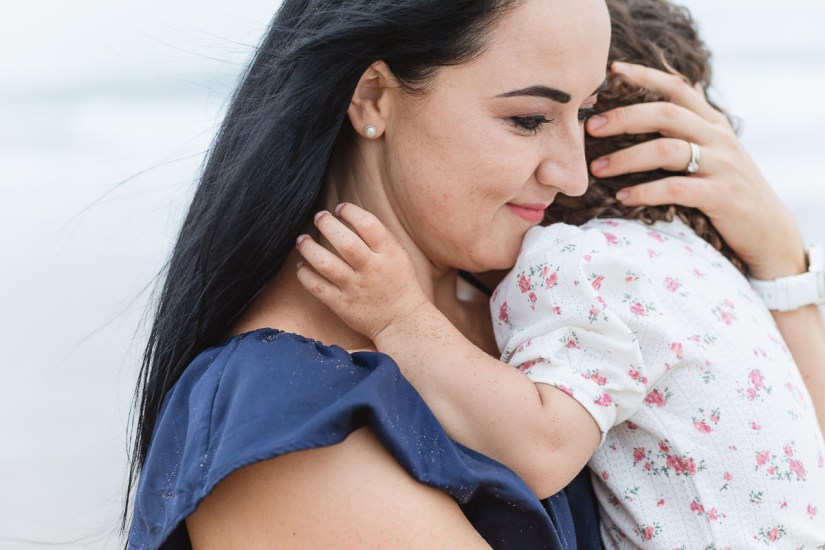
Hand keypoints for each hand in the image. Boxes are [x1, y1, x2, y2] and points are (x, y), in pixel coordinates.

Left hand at [295, 203, 428, 340]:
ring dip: (309, 248)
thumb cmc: (399, 283)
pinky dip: (305, 275)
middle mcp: (372, 269)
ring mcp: (355, 288)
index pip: (368, 224)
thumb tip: (350, 216)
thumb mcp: (399, 255)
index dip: (350, 211)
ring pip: (325, 264)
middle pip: (344, 242)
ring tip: (302, 240)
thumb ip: (378, 237)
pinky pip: (317, 287)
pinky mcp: (342, 305)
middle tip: (319, 217)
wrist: (403, 321)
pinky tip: (301, 266)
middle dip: (327, 224)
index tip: (340, 208)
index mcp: (389, 254)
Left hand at [586, 61, 805, 279]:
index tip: (613, 70)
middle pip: (666, 114)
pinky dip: (645, 192)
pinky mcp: (721, 195)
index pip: (679, 88)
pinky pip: (675, 188)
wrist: (768, 230)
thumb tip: (688, 86)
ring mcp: (722, 165)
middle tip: (590, 128)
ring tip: (598, 169)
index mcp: (713, 123)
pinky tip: (623, 197)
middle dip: (624, 118)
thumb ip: (698, 122)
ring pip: (667, 150)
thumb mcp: (719, 150)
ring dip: (626, 159)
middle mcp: (718, 138)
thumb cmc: (732, 189)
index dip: (646, 75)